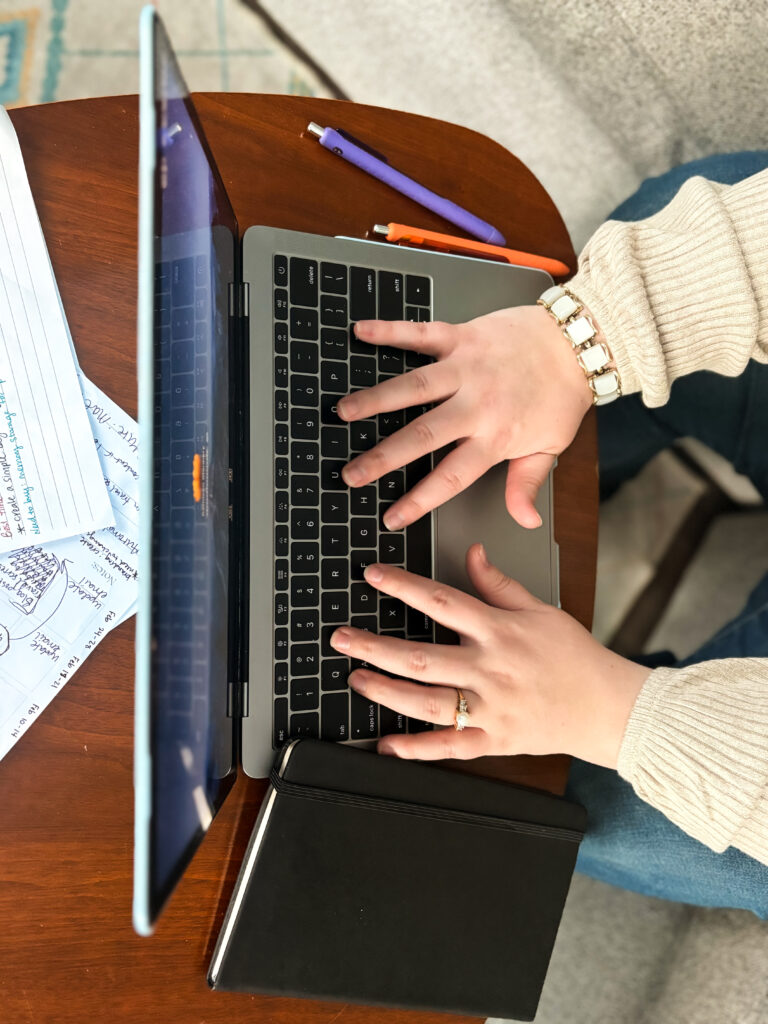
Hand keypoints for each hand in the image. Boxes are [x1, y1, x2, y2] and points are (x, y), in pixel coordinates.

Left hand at [330, 544, 648, 768]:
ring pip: (428, 701)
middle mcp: (491, 669)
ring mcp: (491, 708)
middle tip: (341, 638)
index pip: (442, 602)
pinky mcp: (495, 741)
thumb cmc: (575, 656)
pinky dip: (417, 749)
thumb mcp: (540, 609)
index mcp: (500, 631)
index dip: (403, 586)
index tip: (372, 576)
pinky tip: (387, 745)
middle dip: (374, 647)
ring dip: (386, 691)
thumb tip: (473, 552)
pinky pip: (450, 747)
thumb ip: (500, 583)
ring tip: (356, 679)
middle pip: (421, 656)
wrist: (608, 707)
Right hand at [338, 305, 592, 529]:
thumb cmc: (563, 393)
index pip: (450, 477)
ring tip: (343, 412)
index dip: (419, 501)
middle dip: (382, 458)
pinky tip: (361, 332)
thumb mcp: (551, 446)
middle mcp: (476, 404)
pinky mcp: (463, 336)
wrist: (580, 340)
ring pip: (414, 386)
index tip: (392, 518)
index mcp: (496, 437)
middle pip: (422, 436)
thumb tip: (524, 520)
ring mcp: (467, 368)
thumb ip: (528, 483)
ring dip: (375, 399)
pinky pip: (422, 333)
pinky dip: (390, 331)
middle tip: (352, 473)